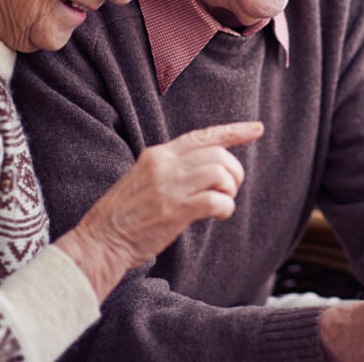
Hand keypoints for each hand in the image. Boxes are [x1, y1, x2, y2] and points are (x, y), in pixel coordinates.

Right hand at [56, 121, 262, 301]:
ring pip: (220, 173)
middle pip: (218, 154)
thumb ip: (175, 166)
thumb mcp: (147, 176)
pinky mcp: (174, 210)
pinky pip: (216, 200)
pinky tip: (219, 215)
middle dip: (234, 171)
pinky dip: (226, 208)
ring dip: (230, 190)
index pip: (203, 135)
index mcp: (159, 154)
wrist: (100, 241)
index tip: (257, 129)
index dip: (234, 131)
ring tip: (222, 202)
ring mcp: (169, 187)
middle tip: (229, 189)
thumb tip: (210, 164)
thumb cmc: (127, 213)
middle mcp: (165, 164)